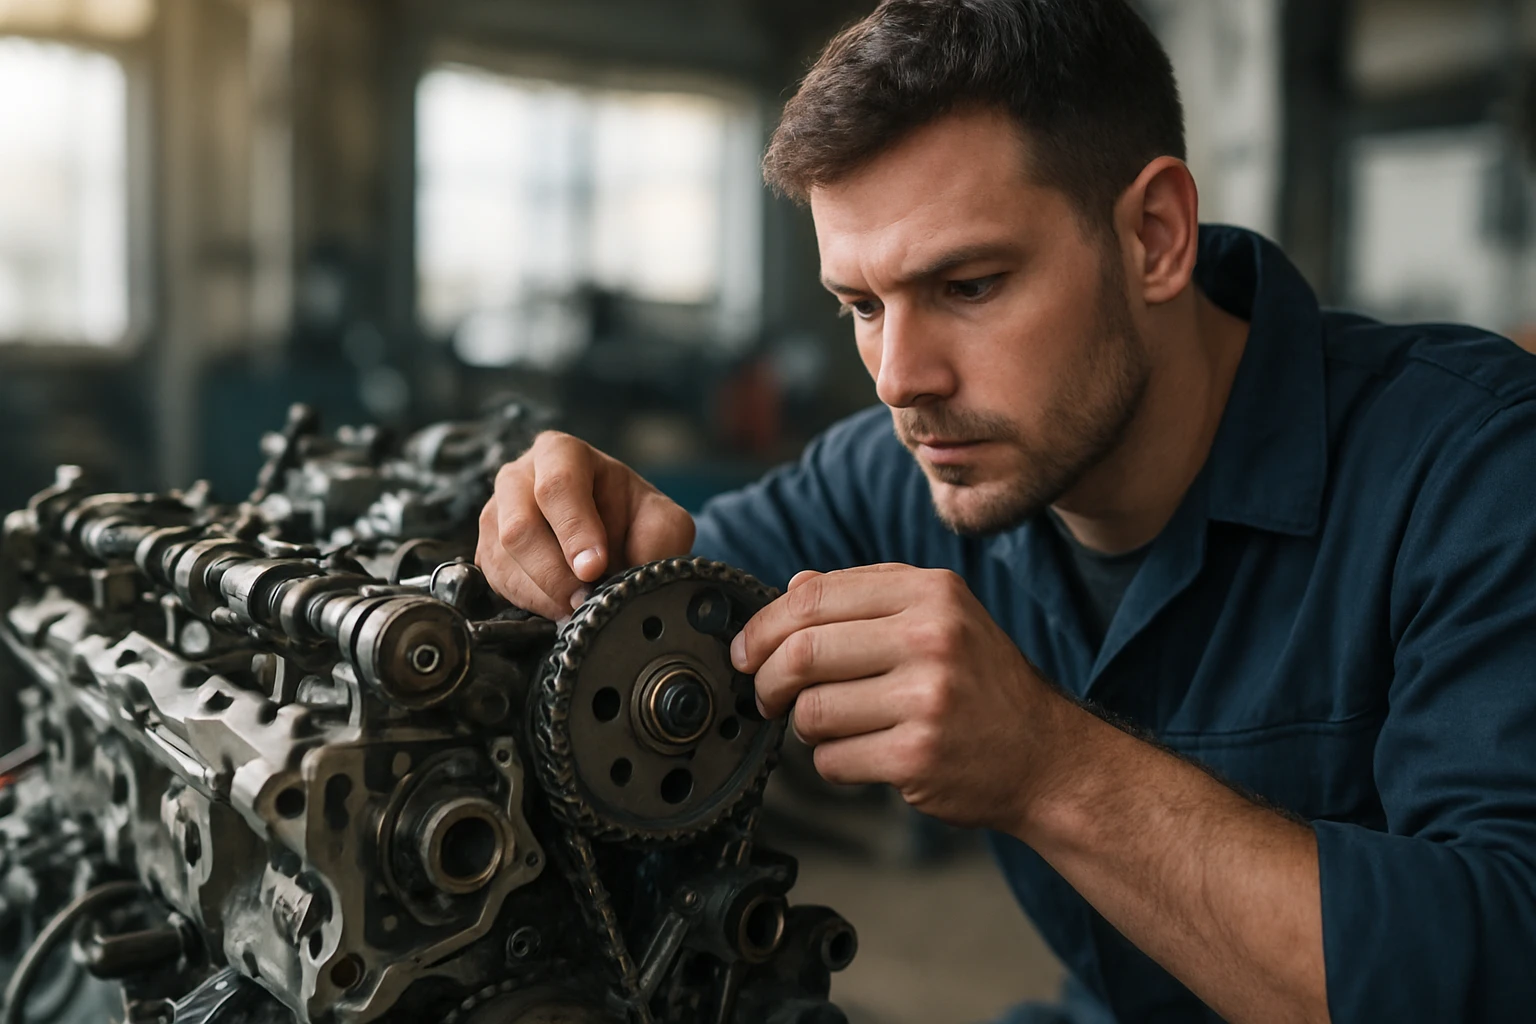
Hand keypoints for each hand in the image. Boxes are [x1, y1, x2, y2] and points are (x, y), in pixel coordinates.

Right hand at [476, 431, 694, 618]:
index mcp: (561, 452)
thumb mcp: (661, 520)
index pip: (557, 485)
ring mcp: (496, 512)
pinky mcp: (487, 549)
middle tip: (587, 599)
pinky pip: (496, 580)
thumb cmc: (633, 518)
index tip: (595, 568)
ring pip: (504, 558)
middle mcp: (519, 476)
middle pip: (520, 526)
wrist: (614, 534)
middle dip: (556, 573)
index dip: (575, 531)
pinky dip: (530, 601)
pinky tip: (559, 603)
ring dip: (545, 592)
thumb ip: (656, 541)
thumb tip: (630, 579)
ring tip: (579, 605)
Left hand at [732, 564, 1066, 831]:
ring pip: (812, 712)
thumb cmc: (981, 684)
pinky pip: (833, 760)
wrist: (1044, 755)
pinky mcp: (918, 756)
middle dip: (766, 680)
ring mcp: (927, 699)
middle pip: (802, 653)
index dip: (763, 626)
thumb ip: (867, 597)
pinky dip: (833, 763)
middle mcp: (931, 637)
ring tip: (833, 727)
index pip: (813, 596)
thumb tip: (791, 586)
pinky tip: (864, 755)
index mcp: (930, 593)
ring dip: (805, 726)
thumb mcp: (940, 617)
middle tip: (765, 696)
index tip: (747, 650)